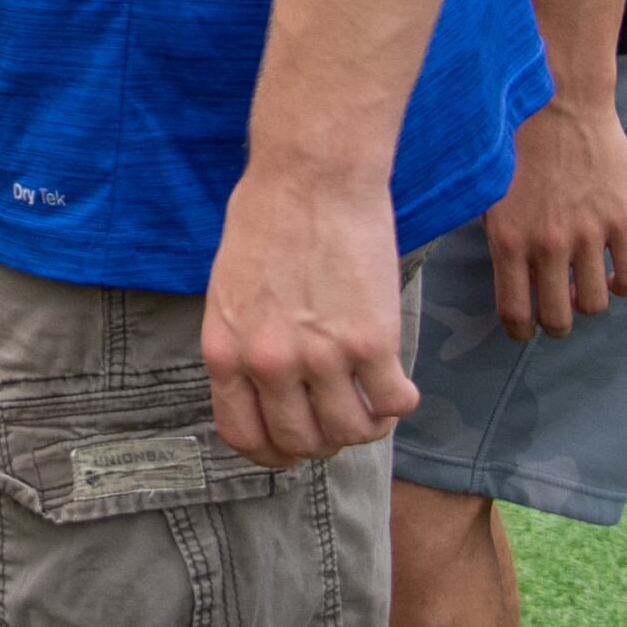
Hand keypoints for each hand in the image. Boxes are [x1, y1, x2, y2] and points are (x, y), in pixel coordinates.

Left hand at [200, 168, 416, 469]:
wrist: (312, 175)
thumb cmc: (267, 220)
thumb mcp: (228, 291)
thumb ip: (242, 346)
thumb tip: (264, 394)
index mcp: (225, 351)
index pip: (244, 436)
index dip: (273, 452)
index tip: (292, 447)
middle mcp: (269, 363)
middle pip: (302, 443)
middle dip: (323, 439)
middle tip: (339, 416)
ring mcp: (322, 356)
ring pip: (351, 433)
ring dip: (366, 426)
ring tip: (372, 401)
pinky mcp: (372, 341)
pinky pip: (394, 405)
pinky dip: (401, 402)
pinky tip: (398, 382)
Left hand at [482, 93, 626, 339]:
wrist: (558, 98)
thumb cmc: (515, 138)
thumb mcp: (489, 190)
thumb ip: (496, 234)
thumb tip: (506, 274)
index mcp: (506, 238)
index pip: (514, 312)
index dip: (521, 331)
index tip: (525, 331)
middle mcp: (546, 244)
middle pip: (557, 318)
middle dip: (555, 323)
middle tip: (556, 312)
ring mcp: (587, 234)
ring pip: (594, 304)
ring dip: (588, 304)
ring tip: (583, 288)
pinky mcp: (621, 220)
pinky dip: (622, 285)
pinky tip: (613, 272)